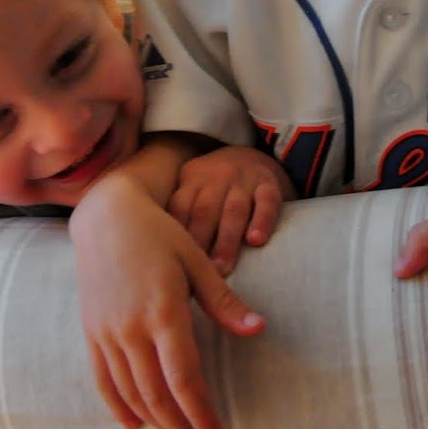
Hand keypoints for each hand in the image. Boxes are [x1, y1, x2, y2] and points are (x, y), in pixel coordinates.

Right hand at [72, 176, 265, 428]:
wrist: (107, 215)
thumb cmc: (160, 234)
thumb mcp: (197, 262)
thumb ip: (224, 302)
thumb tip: (259, 330)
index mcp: (163, 310)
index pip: (183, 377)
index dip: (200, 410)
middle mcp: (131, 327)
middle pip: (156, 393)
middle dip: (180, 427)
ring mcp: (107, 331)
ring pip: (130, 392)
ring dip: (155, 422)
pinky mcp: (92, 332)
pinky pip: (104, 379)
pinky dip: (118, 406)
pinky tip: (135, 425)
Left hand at [170, 145, 295, 272]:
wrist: (252, 154)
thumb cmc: (215, 184)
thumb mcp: (193, 186)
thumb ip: (179, 212)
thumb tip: (158, 254)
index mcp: (193, 178)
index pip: (181, 208)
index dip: (176, 236)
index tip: (171, 264)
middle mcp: (217, 176)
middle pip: (205, 211)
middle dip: (199, 243)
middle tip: (193, 274)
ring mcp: (244, 180)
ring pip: (234, 210)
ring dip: (227, 241)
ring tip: (222, 269)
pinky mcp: (269, 185)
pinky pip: (267, 202)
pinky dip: (262, 221)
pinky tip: (256, 241)